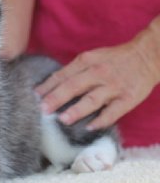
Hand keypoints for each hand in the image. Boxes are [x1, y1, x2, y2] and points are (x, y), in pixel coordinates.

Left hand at [34, 36, 159, 129]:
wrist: (148, 55)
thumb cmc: (114, 59)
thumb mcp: (92, 57)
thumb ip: (74, 69)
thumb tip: (51, 84)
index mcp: (88, 61)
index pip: (63, 75)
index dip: (48, 86)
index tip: (35, 95)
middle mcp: (99, 72)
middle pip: (74, 86)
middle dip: (56, 98)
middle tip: (42, 109)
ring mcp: (114, 86)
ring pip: (92, 100)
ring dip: (76, 110)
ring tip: (62, 119)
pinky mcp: (128, 98)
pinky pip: (113, 111)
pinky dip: (101, 120)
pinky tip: (89, 127)